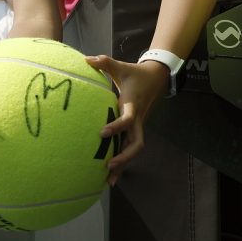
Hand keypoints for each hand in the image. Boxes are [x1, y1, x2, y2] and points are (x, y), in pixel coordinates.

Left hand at [83, 55, 169, 183]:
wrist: (156, 78)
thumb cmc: (135, 74)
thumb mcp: (120, 67)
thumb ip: (104, 63)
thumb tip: (86, 59)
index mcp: (132, 106)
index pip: (126, 120)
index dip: (116, 127)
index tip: (102, 133)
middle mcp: (137, 120)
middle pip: (136, 144)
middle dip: (124, 157)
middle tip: (108, 165)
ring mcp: (137, 127)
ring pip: (133, 151)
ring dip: (122, 166)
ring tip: (108, 181)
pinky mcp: (135, 131)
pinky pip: (129, 149)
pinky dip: (121, 163)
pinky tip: (110, 177)